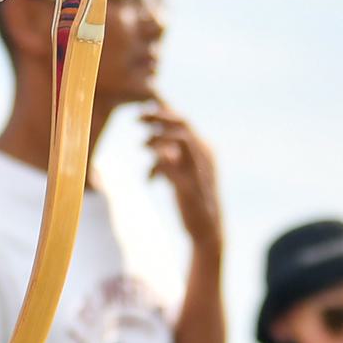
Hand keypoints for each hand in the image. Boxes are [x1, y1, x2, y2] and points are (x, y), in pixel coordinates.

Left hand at [142, 101, 224, 250]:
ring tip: (141, 147)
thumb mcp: (179, 175)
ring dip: (157, 140)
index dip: (163, 114)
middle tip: (136, 118)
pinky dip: (156, 167)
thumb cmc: (191, 201)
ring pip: (179, 140)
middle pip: (182, 124)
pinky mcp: (190, 186)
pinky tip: (149, 180)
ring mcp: (200, 169)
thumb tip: (154, 148)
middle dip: (158, 118)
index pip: (184, 122)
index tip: (142, 112)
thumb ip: (170, 159)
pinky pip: (170, 166)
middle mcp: (206, 155)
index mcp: (205, 150)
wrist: (206, 230)